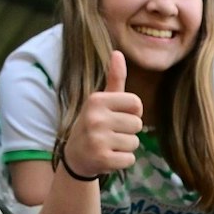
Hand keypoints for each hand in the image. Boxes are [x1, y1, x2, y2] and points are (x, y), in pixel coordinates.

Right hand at [62, 50, 140, 179]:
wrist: (75, 156)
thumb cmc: (94, 124)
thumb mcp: (101, 101)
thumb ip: (114, 79)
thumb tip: (118, 52)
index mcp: (97, 100)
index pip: (136, 104)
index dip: (132, 113)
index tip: (118, 117)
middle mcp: (95, 118)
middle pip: (137, 124)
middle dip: (129, 131)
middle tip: (111, 134)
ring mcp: (97, 140)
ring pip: (134, 142)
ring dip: (125, 147)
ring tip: (109, 145)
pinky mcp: (102, 159)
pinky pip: (130, 159)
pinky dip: (123, 161)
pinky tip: (108, 157)